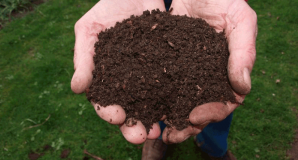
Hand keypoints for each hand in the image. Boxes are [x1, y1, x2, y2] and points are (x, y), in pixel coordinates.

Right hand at [71, 0, 164, 143]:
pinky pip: (171, 85)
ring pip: (150, 103)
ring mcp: (148, 75)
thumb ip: (83, 58)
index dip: (108, 111)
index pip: (104, 100)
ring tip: (158, 131)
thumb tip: (77, 89)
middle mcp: (127, 81)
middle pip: (129, 109)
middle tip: (139, 136)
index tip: (116, 116)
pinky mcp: (166, 67)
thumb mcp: (89, 30)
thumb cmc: (108, 9)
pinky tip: (178, 109)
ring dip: (153, 119)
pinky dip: (173, 99)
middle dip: (132, 125)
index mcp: (106, 77)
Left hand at [162, 0, 256, 142]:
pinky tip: (140, 106)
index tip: (195, 116)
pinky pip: (158, 83)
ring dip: (166, 118)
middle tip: (171, 135)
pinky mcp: (165, 63)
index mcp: (225, 72)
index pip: (224, 101)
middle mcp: (204, 77)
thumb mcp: (240, 20)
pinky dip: (151, 97)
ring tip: (153, 129)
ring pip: (176, 101)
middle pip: (198, 108)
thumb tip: (242, 88)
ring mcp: (184, 72)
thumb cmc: (223, 1)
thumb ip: (244, 51)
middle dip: (185, 124)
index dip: (212, 112)